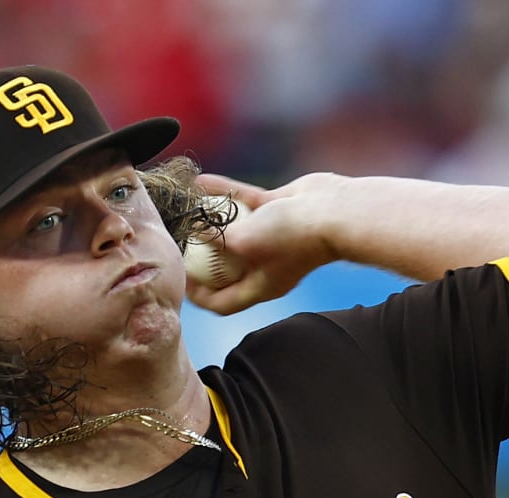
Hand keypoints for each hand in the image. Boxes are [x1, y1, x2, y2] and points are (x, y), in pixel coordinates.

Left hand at [184, 173, 340, 315]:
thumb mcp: (243, 242)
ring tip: (183, 212)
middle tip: (175, 245)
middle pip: (224, 269)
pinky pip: (242, 202)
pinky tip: (200, 183)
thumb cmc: (292, 236)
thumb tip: (188, 232)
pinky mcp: (275, 209)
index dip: (198, 298)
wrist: (333, 212)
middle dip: (199, 260)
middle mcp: (264, 264)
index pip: (223, 303)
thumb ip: (213, 239)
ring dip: (207, 221)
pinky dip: (222, 193)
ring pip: (231, 231)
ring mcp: (270, 236)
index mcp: (260, 286)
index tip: (178, 281)